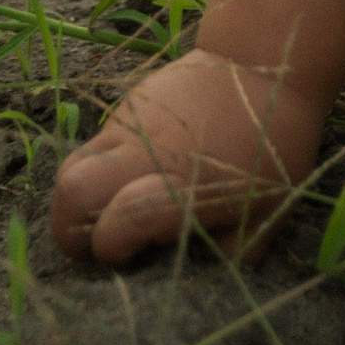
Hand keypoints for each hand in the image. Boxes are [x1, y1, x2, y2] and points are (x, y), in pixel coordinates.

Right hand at [50, 52, 328, 266]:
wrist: (265, 59)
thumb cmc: (273, 143)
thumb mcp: (267, 208)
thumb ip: (231, 253)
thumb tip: (199, 285)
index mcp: (188, 184)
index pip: (123, 220)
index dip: (113, 250)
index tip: (131, 259)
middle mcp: (149, 153)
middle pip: (73, 194)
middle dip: (73, 233)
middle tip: (101, 244)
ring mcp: (130, 125)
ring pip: (72, 168)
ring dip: (78, 204)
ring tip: (108, 216)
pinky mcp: (124, 108)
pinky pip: (92, 147)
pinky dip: (98, 173)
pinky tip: (131, 178)